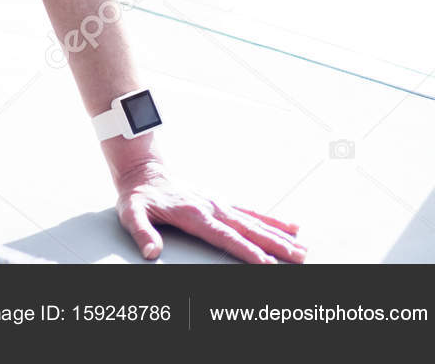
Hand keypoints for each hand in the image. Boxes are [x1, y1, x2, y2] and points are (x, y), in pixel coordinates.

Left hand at [115, 160, 306, 262]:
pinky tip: (291, 226)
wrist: (143, 172)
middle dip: (276, 246)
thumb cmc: (138, 196)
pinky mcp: (221, 202)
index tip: (266, 262)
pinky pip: (251, 212)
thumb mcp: (131, 213)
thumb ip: (142, 233)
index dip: (247, 251)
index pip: (225, 237)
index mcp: (193, 214)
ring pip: (256, 222)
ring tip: (303, 248)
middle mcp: (211, 208)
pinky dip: (272, 220)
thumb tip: (151, 252)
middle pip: (249, 230)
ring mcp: (219, 204)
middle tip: (300, 258)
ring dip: (280, 236)